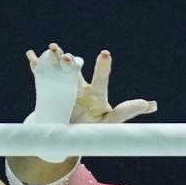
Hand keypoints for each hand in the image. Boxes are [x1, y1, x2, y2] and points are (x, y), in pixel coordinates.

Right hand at [26, 43, 156, 123]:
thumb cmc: (93, 128)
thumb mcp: (110, 122)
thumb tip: (154, 104)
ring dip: (56, 58)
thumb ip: (127, 112)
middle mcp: (79, 85)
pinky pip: (42, 75)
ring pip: (59, 69)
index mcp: (95, 92)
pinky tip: (31, 55)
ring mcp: (63, 86)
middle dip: (72, 61)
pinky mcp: (49, 90)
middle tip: (70, 57)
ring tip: (52, 49)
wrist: (69, 135)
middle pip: (77, 70)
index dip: (103, 67)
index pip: (101, 78)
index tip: (105, 54)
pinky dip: (36, 64)